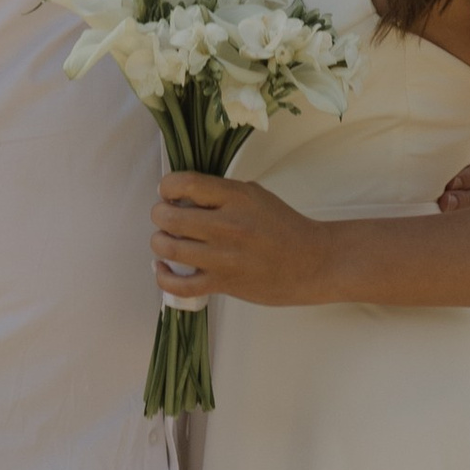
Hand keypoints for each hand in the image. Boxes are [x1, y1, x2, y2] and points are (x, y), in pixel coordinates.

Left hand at [151, 173, 332, 307]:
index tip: (168, 192)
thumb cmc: (283, 225)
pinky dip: (163, 278)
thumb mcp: (254, 194)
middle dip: (159, 214)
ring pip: (169, 249)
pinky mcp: (223, 284)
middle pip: (170, 217)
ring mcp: (223, 257)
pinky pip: (180, 285)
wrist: (310, 262)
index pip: (185, 184)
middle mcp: (226, 225)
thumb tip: (184, 194)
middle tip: (164, 215)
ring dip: (159, 242)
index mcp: (235, 197)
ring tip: (164, 239)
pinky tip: (163, 268)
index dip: (167, 186)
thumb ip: (220, 193)